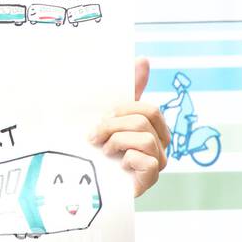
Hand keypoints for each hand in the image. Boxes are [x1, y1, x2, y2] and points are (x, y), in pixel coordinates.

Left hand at [88, 57, 169, 197]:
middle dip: (114, 125)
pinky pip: (146, 160)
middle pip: (144, 121)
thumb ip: (130, 90)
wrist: (82, 182)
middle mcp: (159, 145)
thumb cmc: (98, 146)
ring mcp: (157, 164)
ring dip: (116, 142)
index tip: (102, 117)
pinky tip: (117, 166)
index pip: (150, 109)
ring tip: (104, 150)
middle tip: (95, 136)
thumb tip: (143, 59)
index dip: (124, 109)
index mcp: (152, 128)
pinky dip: (126, 159)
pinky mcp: (151, 179)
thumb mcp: (111, 115)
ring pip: (144, 138)